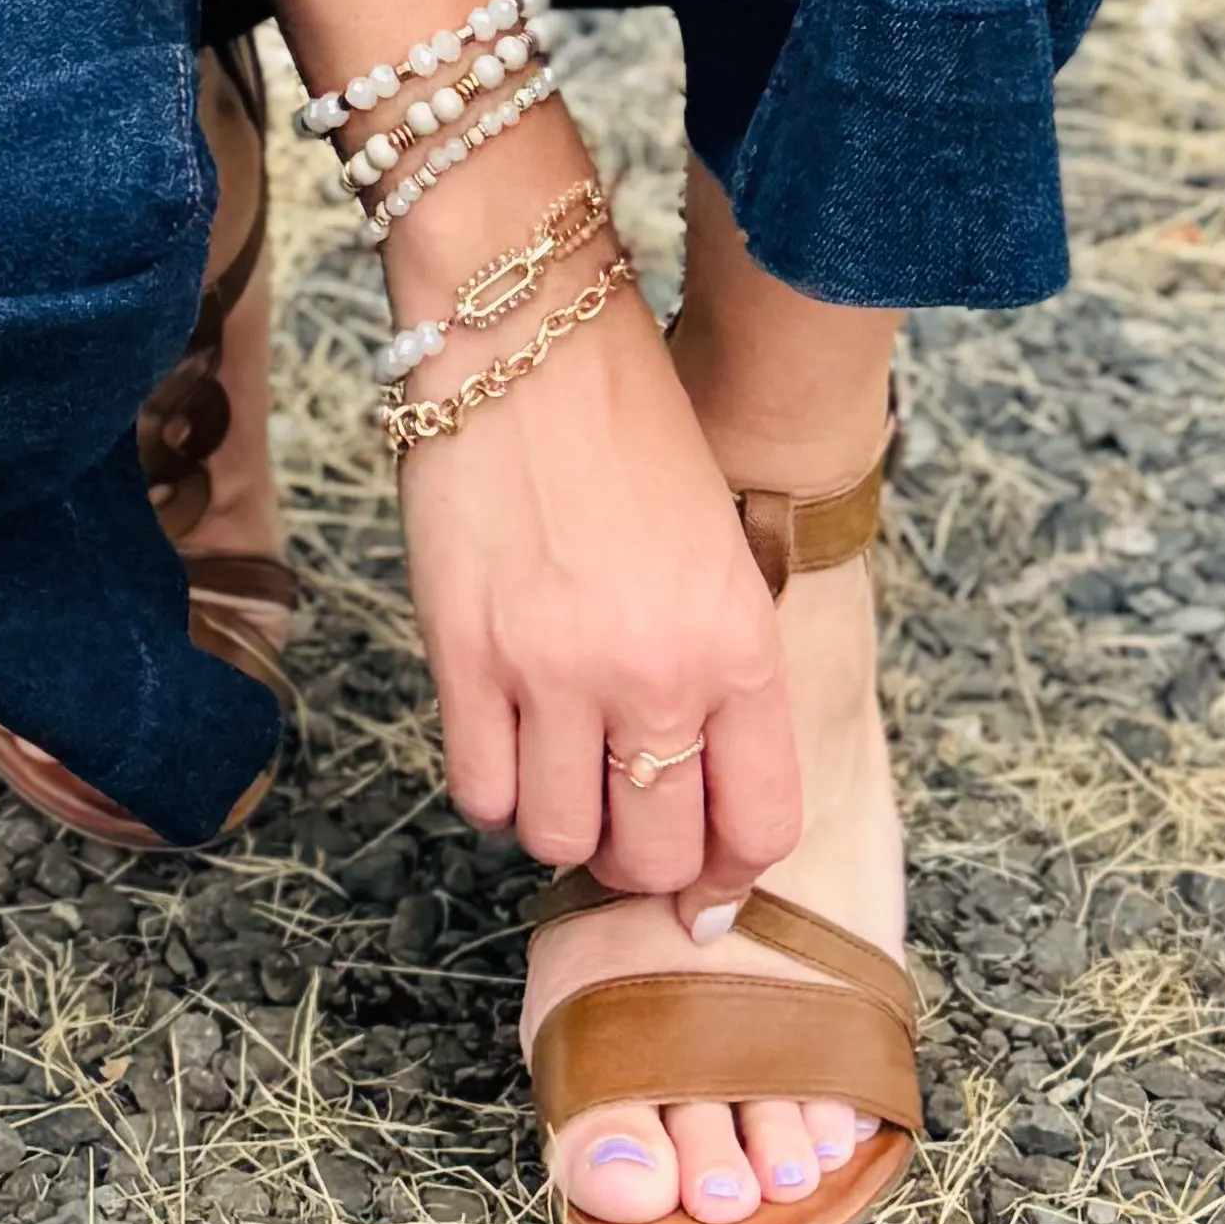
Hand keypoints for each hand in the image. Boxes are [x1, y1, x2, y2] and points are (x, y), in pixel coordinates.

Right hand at [397, 276, 796, 921]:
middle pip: (657, 855)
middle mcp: (656, 675)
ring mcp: (555, 671)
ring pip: (561, 840)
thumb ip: (721, 674)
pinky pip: (480, 791)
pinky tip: (505, 744)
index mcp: (740, 645)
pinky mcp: (466, 654)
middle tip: (622, 822)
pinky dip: (494, 791)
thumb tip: (702, 800)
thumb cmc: (634, 431)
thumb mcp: (720, 551)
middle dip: (644, 862)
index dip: (729, 878)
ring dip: (563, 824)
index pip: (758, 828)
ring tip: (559, 771)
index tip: (704, 886)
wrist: (533, 337)